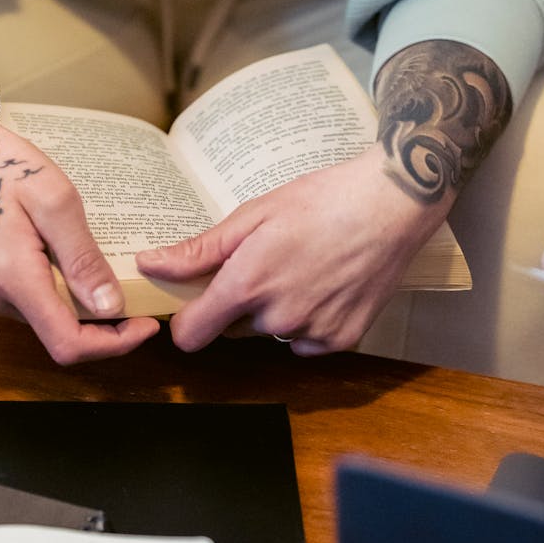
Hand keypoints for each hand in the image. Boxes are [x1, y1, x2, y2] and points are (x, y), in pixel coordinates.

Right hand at [0, 86, 159, 363]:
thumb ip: (82, 257)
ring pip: (44, 321)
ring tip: (100, 272)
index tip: (146, 325)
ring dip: (77, 307)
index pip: (66, 343)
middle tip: (134, 294)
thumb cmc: (1, 166)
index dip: (113, 344)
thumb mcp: (55, 201)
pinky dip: (55, 295)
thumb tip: (111, 307)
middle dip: (101, 324)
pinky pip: (27, 305)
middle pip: (59, 335)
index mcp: (12, 278)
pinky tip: (67, 265)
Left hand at [135, 145, 452, 355]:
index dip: (189, 322)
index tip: (196, 305)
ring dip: (280, 312)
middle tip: (269, 263)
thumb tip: (151, 265)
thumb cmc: (323, 200)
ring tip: (305, 268)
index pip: (192, 336)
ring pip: (275, 333)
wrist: (392, 204)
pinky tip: (327, 285)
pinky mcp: (342, 339)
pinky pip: (308, 342)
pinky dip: (312, 322)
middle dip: (242, 304)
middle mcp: (277, 318)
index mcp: (247, 286)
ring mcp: (312, 333)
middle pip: (236, 330)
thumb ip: (200, 250)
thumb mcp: (254, 215)